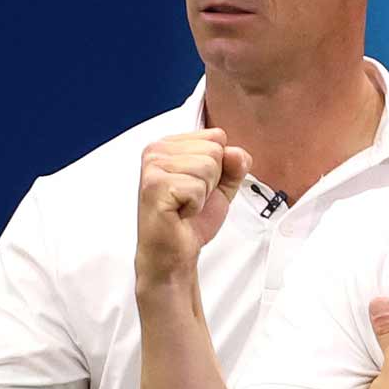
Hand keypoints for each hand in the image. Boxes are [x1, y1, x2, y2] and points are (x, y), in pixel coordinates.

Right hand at [136, 128, 250, 289]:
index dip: (219, 167)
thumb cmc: (190, 220)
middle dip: (212, 181)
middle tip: (191, 198)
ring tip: (185, 205)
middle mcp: (157, 150)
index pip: (217, 136)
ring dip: (203, 194)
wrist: (174, 252)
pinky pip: (197, 187)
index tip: (199, 185)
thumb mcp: (222, 187)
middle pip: (214, 150)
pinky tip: (180, 212)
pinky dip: (195, 206)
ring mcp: (153, 166)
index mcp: (171, 144)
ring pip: (207, 167)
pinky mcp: (154, 185)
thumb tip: (235, 153)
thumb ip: (234, 165)